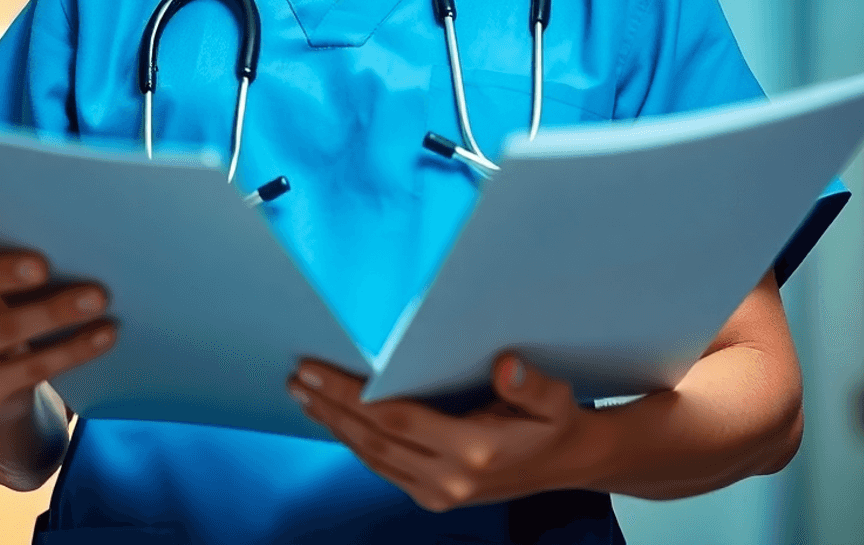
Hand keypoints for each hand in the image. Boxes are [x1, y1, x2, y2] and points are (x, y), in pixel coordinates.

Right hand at [0, 251, 116, 424]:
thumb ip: (4, 267)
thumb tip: (68, 241)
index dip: (0, 273)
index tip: (43, 265)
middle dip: (49, 309)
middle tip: (97, 293)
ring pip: (19, 350)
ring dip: (67, 328)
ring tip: (103, 306)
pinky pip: (34, 372)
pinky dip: (74, 351)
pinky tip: (104, 335)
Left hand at [287, 355, 589, 510]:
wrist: (567, 463)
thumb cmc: (554, 421)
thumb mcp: (555, 398)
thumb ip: (531, 385)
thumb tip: (507, 366)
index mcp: (474, 451)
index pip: (394, 418)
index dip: (349, 395)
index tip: (315, 369)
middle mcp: (451, 479)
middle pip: (373, 439)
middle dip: (330, 406)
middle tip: (297, 378)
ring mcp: (440, 494)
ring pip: (372, 457)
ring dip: (334, 425)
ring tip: (304, 394)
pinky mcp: (434, 498)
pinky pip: (383, 467)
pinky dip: (354, 442)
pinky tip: (336, 419)